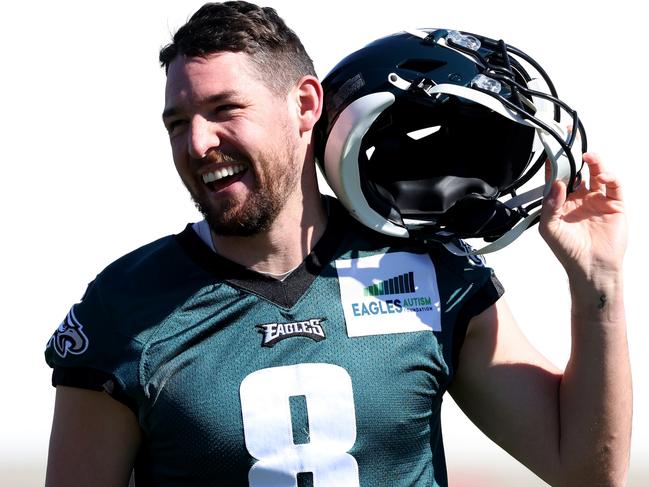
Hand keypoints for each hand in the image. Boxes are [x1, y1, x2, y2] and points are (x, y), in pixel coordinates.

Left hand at [539, 152, 626, 280]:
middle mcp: (579, 197)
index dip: (555, 162)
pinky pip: (614, 185)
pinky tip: (603, 175)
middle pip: (578, 170)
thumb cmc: (567, 251)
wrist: (590, 267)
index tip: (551, 148)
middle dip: (575, 155)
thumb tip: (556, 184)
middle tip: (571, 140)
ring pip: (597, 173)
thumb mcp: (549, 228)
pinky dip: (610, 176)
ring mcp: (597, 199)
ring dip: (594, 161)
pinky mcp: (614, 204)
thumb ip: (550, 205)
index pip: (557, 177)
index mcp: (561, 201)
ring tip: (588, 155)